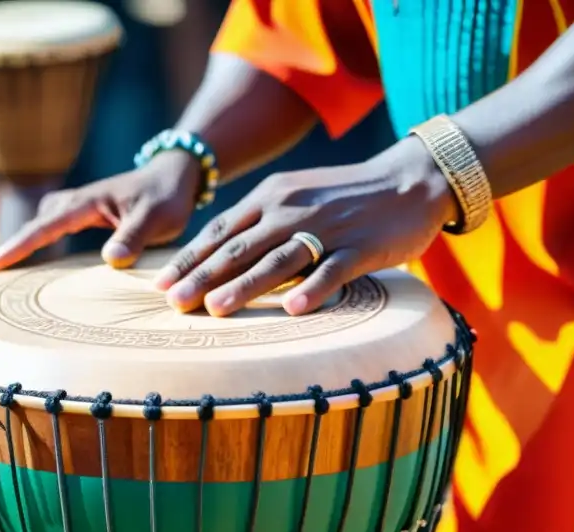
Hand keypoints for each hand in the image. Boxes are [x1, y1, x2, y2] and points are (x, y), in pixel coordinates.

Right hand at [0, 151, 201, 273]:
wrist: (172, 177)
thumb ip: (134, 236)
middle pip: (31, 229)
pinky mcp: (79, 219)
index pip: (42, 229)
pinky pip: (48, 234)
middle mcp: (72, 204)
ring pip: (37, 229)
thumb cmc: (165, 196)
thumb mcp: (157, 216)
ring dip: (18, 248)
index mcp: (85, 203)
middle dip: (6, 249)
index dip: (14, 249)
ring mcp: (74, 210)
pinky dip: (34, 247)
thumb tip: (109, 261)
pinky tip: (27, 267)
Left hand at [154, 137, 458, 316]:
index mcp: (271, 196)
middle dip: (203, 277)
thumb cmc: (343, 196)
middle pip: (239, 247)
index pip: (220, 230)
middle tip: (174, 304)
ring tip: (215, 310)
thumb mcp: (293, 195)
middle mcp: (292, 209)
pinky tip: (292, 310)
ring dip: (244, 285)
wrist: (412, 179)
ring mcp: (327, 227)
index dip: (190, 259)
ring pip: (278, 259)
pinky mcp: (361, 247)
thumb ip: (257, 222)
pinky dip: (313, 290)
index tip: (162, 285)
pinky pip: (332, 270)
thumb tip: (213, 255)